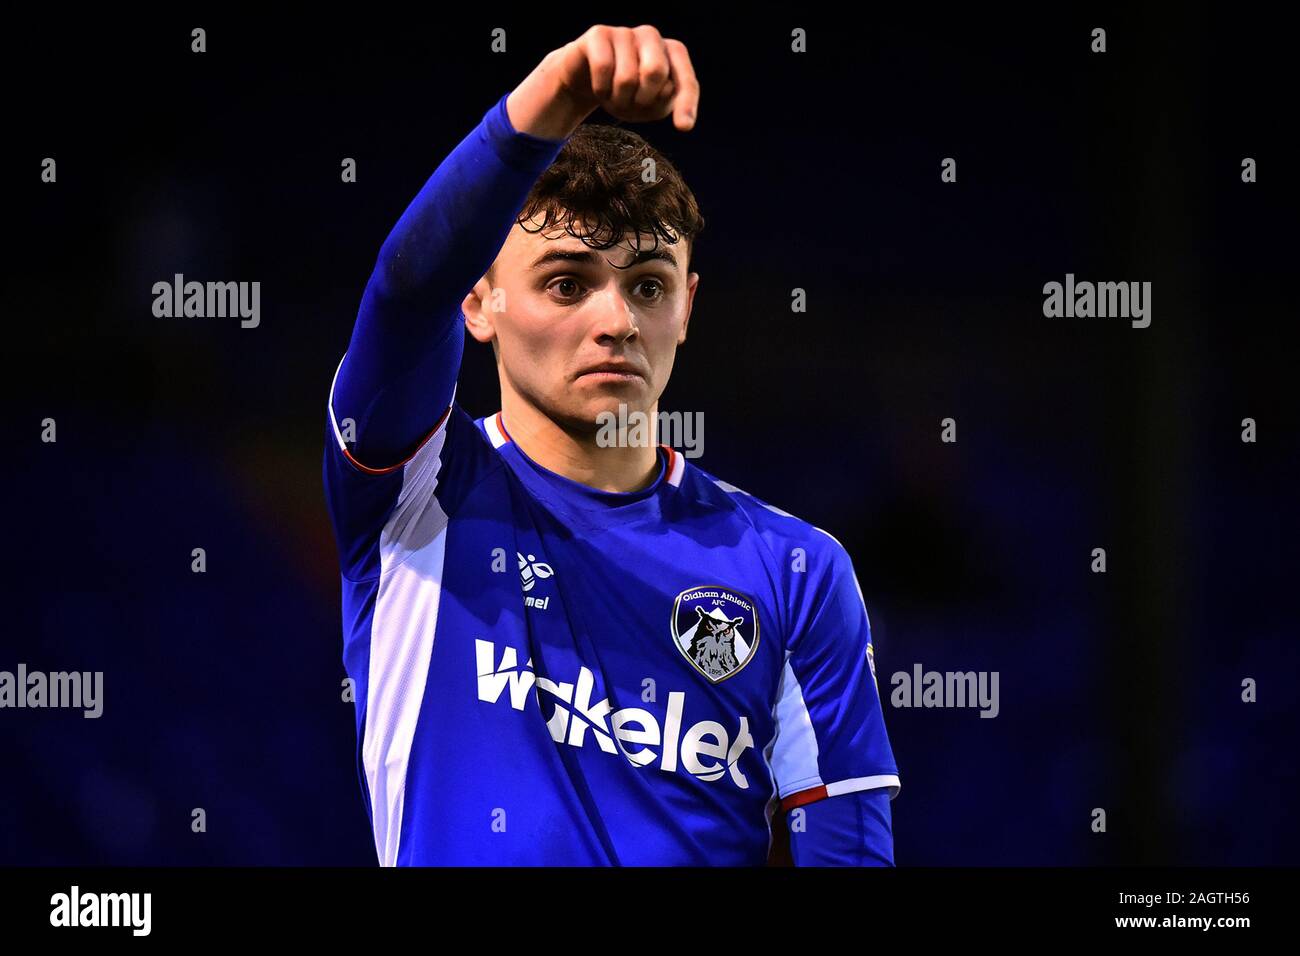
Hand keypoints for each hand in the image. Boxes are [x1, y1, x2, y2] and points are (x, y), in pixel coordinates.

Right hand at [553, 25, 698, 130]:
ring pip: (626, 77)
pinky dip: (601, 89)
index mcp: (672, 54)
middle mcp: (652, 37)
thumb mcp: (647, 107)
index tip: (683, 128)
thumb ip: (663, 101)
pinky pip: (603, 68)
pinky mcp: (599, 34)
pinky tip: (599, 88)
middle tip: (631, 106)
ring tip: (613, 97)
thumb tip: (669, 90)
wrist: (585, 80)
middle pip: (656, 72)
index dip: (686, 104)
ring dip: (617, 99)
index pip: (686, 81)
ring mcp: (625, 33)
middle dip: (642, 100)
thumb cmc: (624, 94)